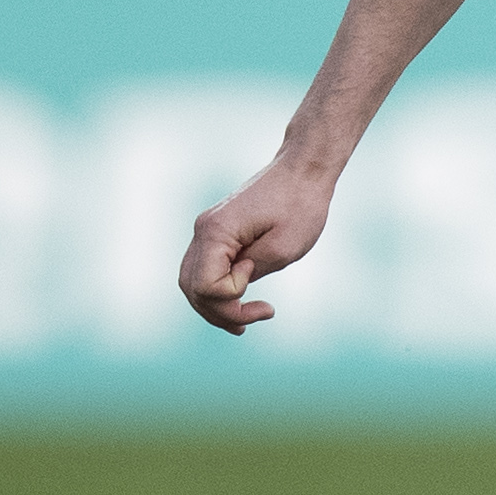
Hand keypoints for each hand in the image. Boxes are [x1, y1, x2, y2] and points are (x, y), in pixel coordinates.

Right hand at [178, 156, 337, 333]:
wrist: (303, 170)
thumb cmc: (300, 206)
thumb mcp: (284, 249)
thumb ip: (251, 273)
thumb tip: (231, 287)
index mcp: (216, 231)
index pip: (204, 285)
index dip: (230, 295)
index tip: (255, 274)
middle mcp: (203, 230)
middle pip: (192, 288)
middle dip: (220, 312)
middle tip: (254, 319)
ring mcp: (207, 231)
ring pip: (193, 282)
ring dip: (215, 306)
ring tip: (243, 323)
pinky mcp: (217, 233)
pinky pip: (205, 270)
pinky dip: (217, 290)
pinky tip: (237, 304)